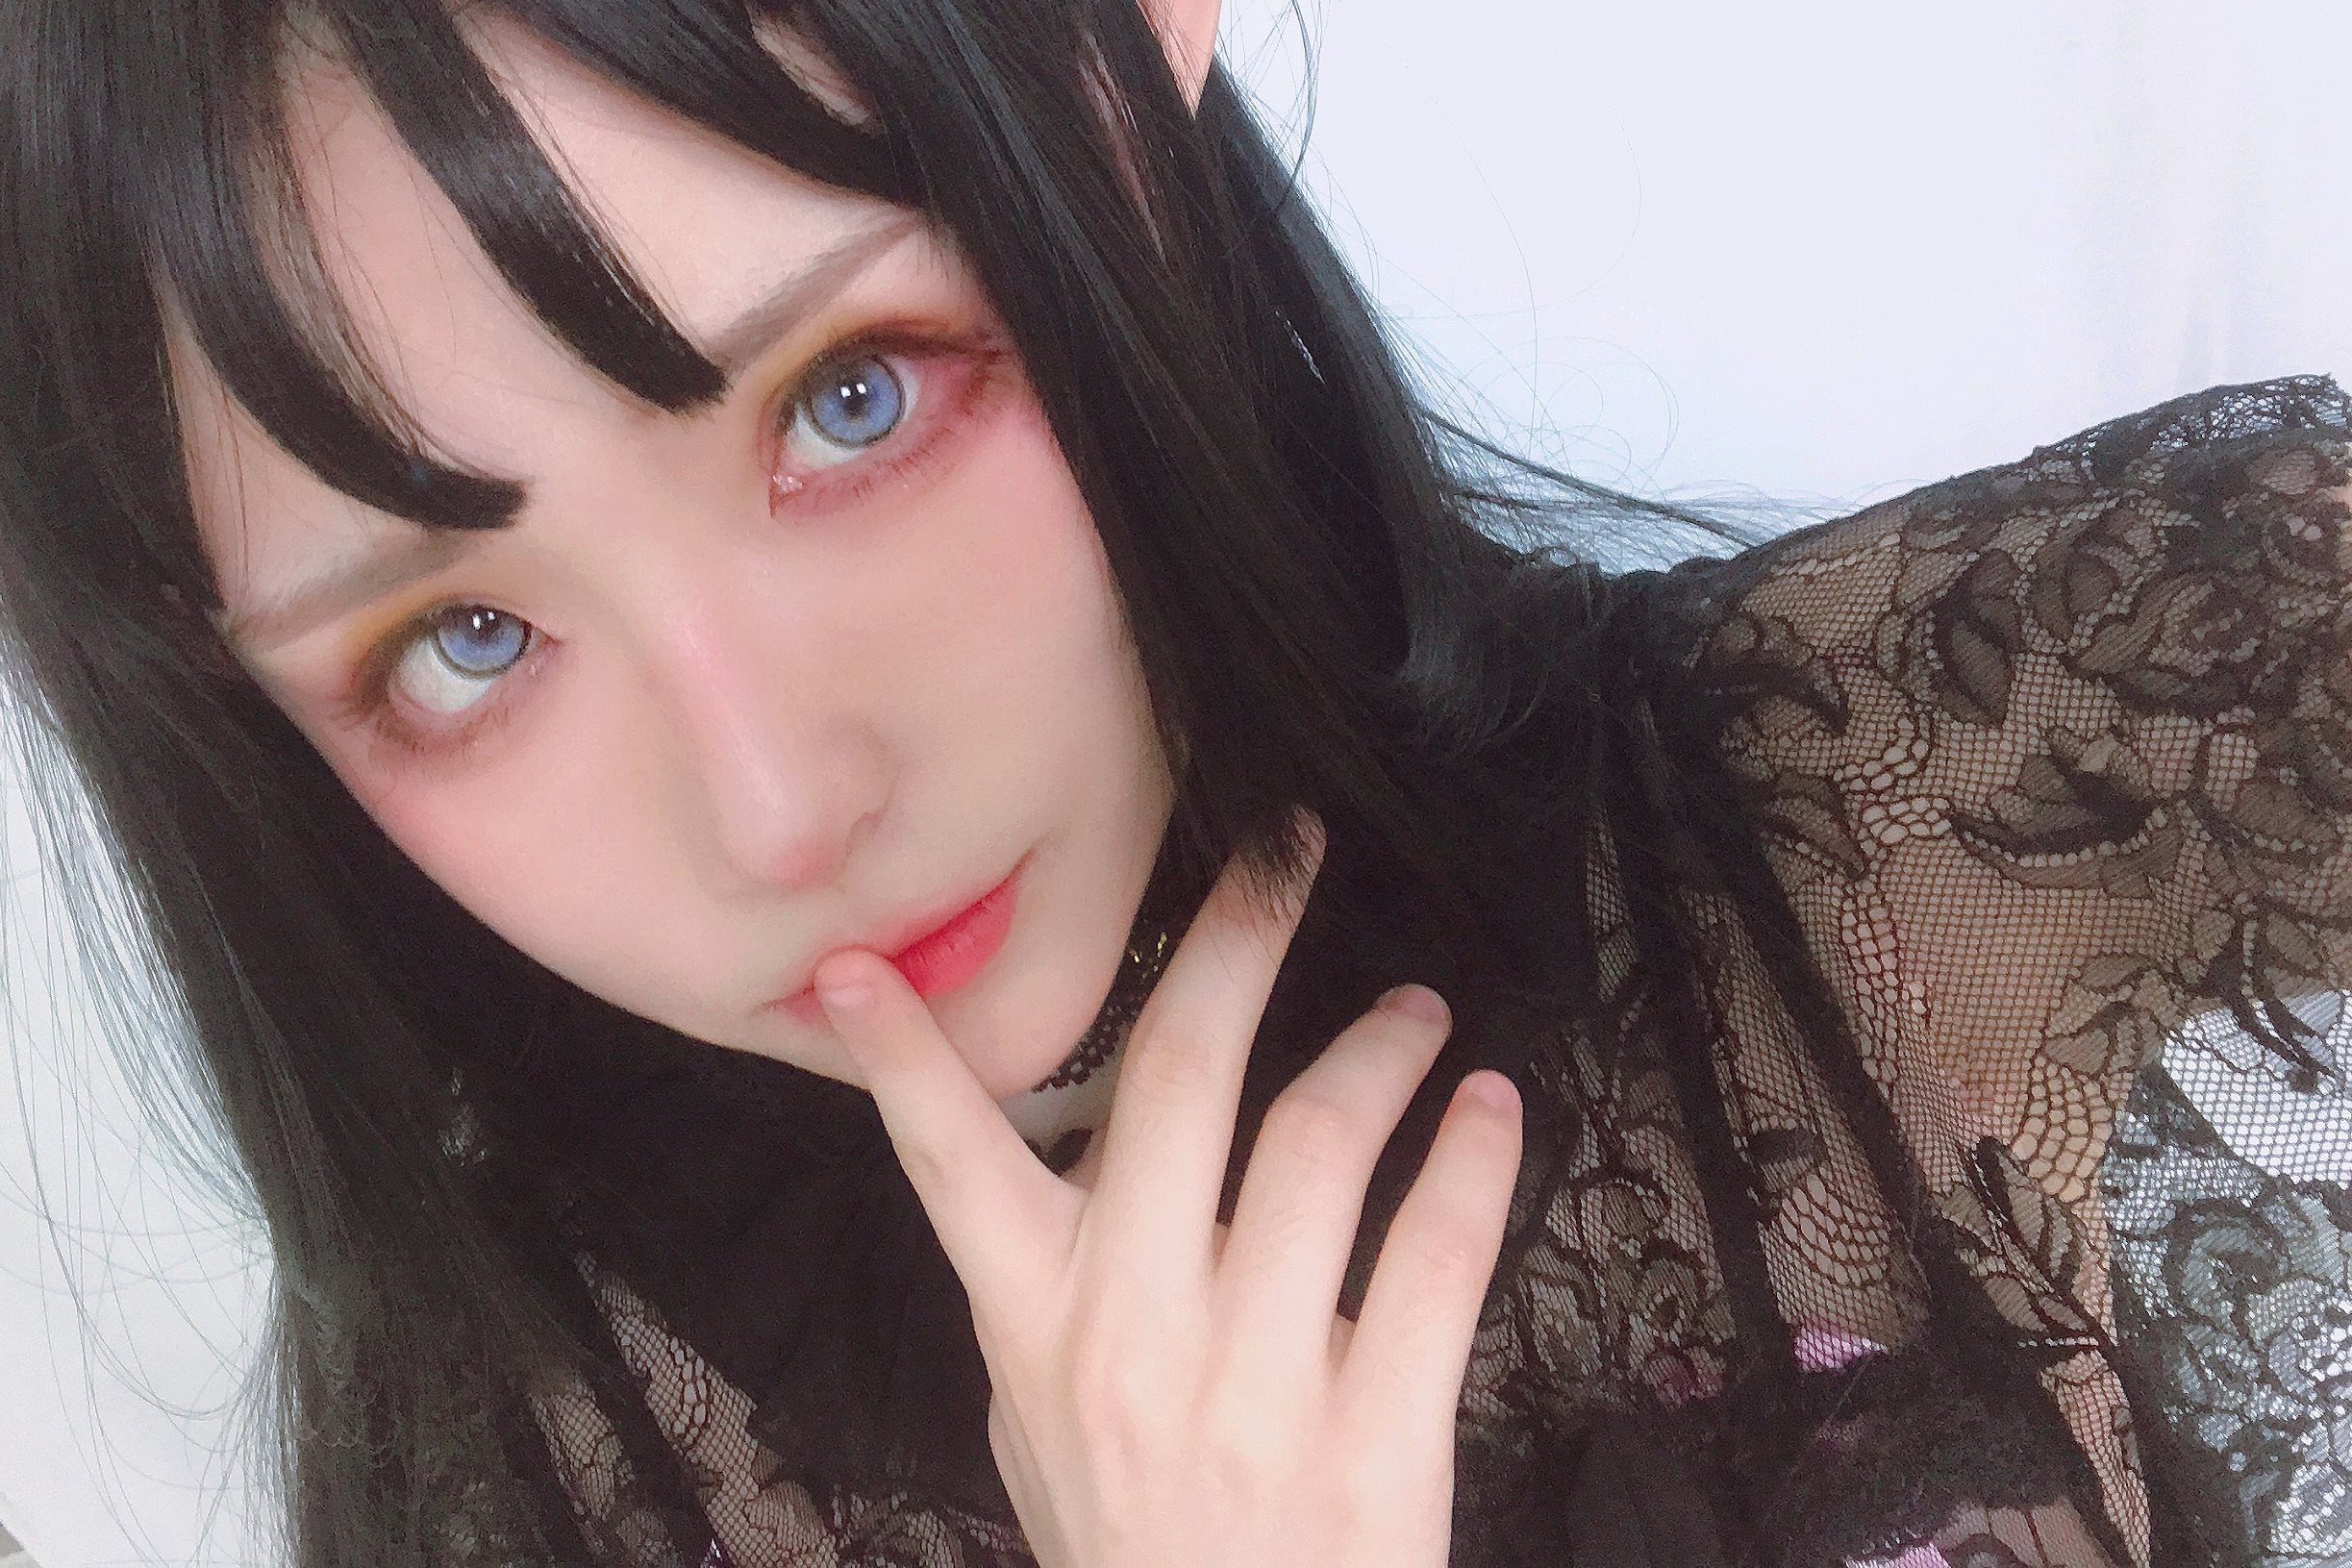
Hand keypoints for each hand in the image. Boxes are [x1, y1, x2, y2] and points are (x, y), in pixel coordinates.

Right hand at [815, 817, 1524, 1566]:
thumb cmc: (1131, 1557)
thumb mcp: (1038, 1434)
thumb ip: (1044, 1301)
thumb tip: (1056, 1167)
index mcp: (1038, 1326)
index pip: (952, 1165)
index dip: (906, 1059)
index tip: (859, 965)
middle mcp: (1133, 1333)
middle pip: (1182, 1080)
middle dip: (1236, 939)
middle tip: (1286, 853)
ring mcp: (1256, 1384)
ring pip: (1318, 1143)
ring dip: (1378, 1049)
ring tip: (1415, 1012)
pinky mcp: (1377, 1435)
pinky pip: (1435, 1259)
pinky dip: (1473, 1159)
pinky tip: (1491, 1108)